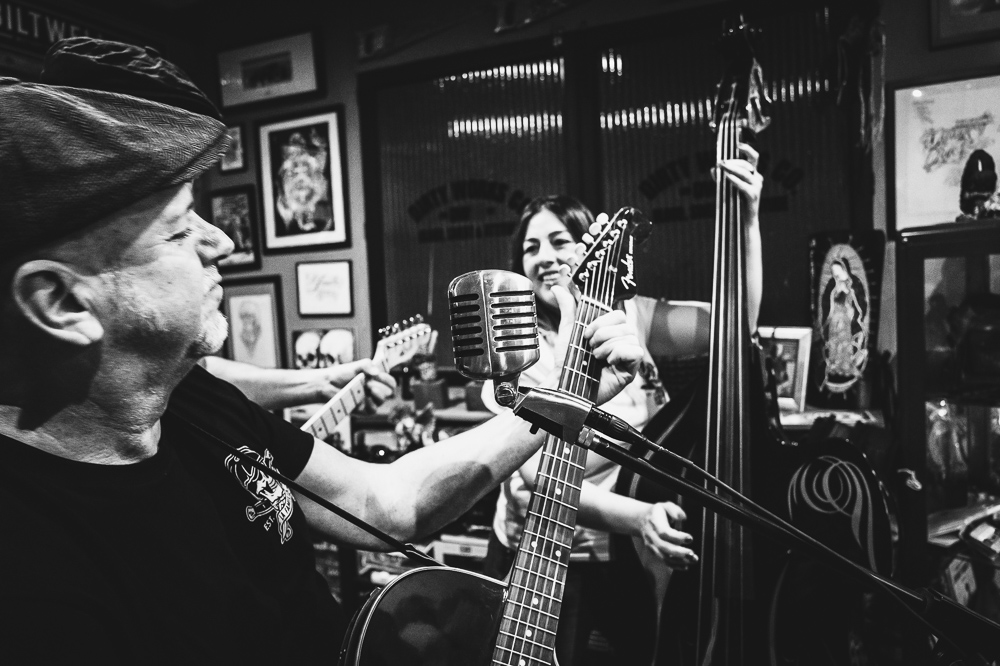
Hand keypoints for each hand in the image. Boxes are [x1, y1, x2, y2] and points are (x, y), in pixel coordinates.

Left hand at [313, 360, 395, 404]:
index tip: (379, 375)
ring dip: (377, 393)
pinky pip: (373, 410)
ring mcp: (369, 401)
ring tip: (366, 387)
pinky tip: (365, 398)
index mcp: (376, 380)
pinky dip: (371, 403)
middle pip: (389, 392)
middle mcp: (374, 391)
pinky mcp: (363, 410)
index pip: (391, 383)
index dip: (388, 379)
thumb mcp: (356, 365)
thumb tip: (377, 373)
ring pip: (382, 400)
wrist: (328, 384)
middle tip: (368, 382)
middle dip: (381, 385)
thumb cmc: (341, 374)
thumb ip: (367, 365)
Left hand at [549, 284, 642, 404]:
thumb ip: (568, 309)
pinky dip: (618, 355)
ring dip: (606, 347)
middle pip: (625, 323)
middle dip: (602, 335)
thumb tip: (558, 288)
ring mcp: (627, 355)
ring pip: (628, 337)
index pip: (618, 314)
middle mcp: (620, 342)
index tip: (586, 333)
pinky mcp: (631, 369)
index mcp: (609, 332)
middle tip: (591, 348)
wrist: (565, 384)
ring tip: (597, 358)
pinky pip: (634, 351)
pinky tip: (609, 364)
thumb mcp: (568, 331)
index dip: (602, 321)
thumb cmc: (568, 362)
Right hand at [639, 501, 697, 569]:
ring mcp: (652, 546)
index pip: (665, 533)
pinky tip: (685, 566)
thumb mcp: (665, 506)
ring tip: (692, 560)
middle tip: (692, 554)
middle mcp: (652, 536)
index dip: (678, 537)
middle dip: (679, 552)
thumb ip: (674, 510)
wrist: (641, 520)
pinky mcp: (654, 552)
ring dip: (679, 561)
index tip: (690, 538)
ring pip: (664, 557)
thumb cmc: (656, 513)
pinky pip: (664, 561)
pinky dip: (675, 565)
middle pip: (664, 547)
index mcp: (654, 523)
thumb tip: (682, 517)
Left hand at [717, 142, 762, 226]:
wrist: (744, 221)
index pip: (753, 157)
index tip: (737, 143)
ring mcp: (757, 186)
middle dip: (733, 161)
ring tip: (721, 166)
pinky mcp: (753, 195)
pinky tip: (726, 177)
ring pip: (745, 173)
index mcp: (754, 174)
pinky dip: (734, 180)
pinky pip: (743, 185)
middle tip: (720, 161)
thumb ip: (722, 178)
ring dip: (732, 168)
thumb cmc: (736, 202)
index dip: (746, 148)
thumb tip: (713, 168)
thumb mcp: (728, 187)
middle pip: (747, 164)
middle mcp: (757, 178)